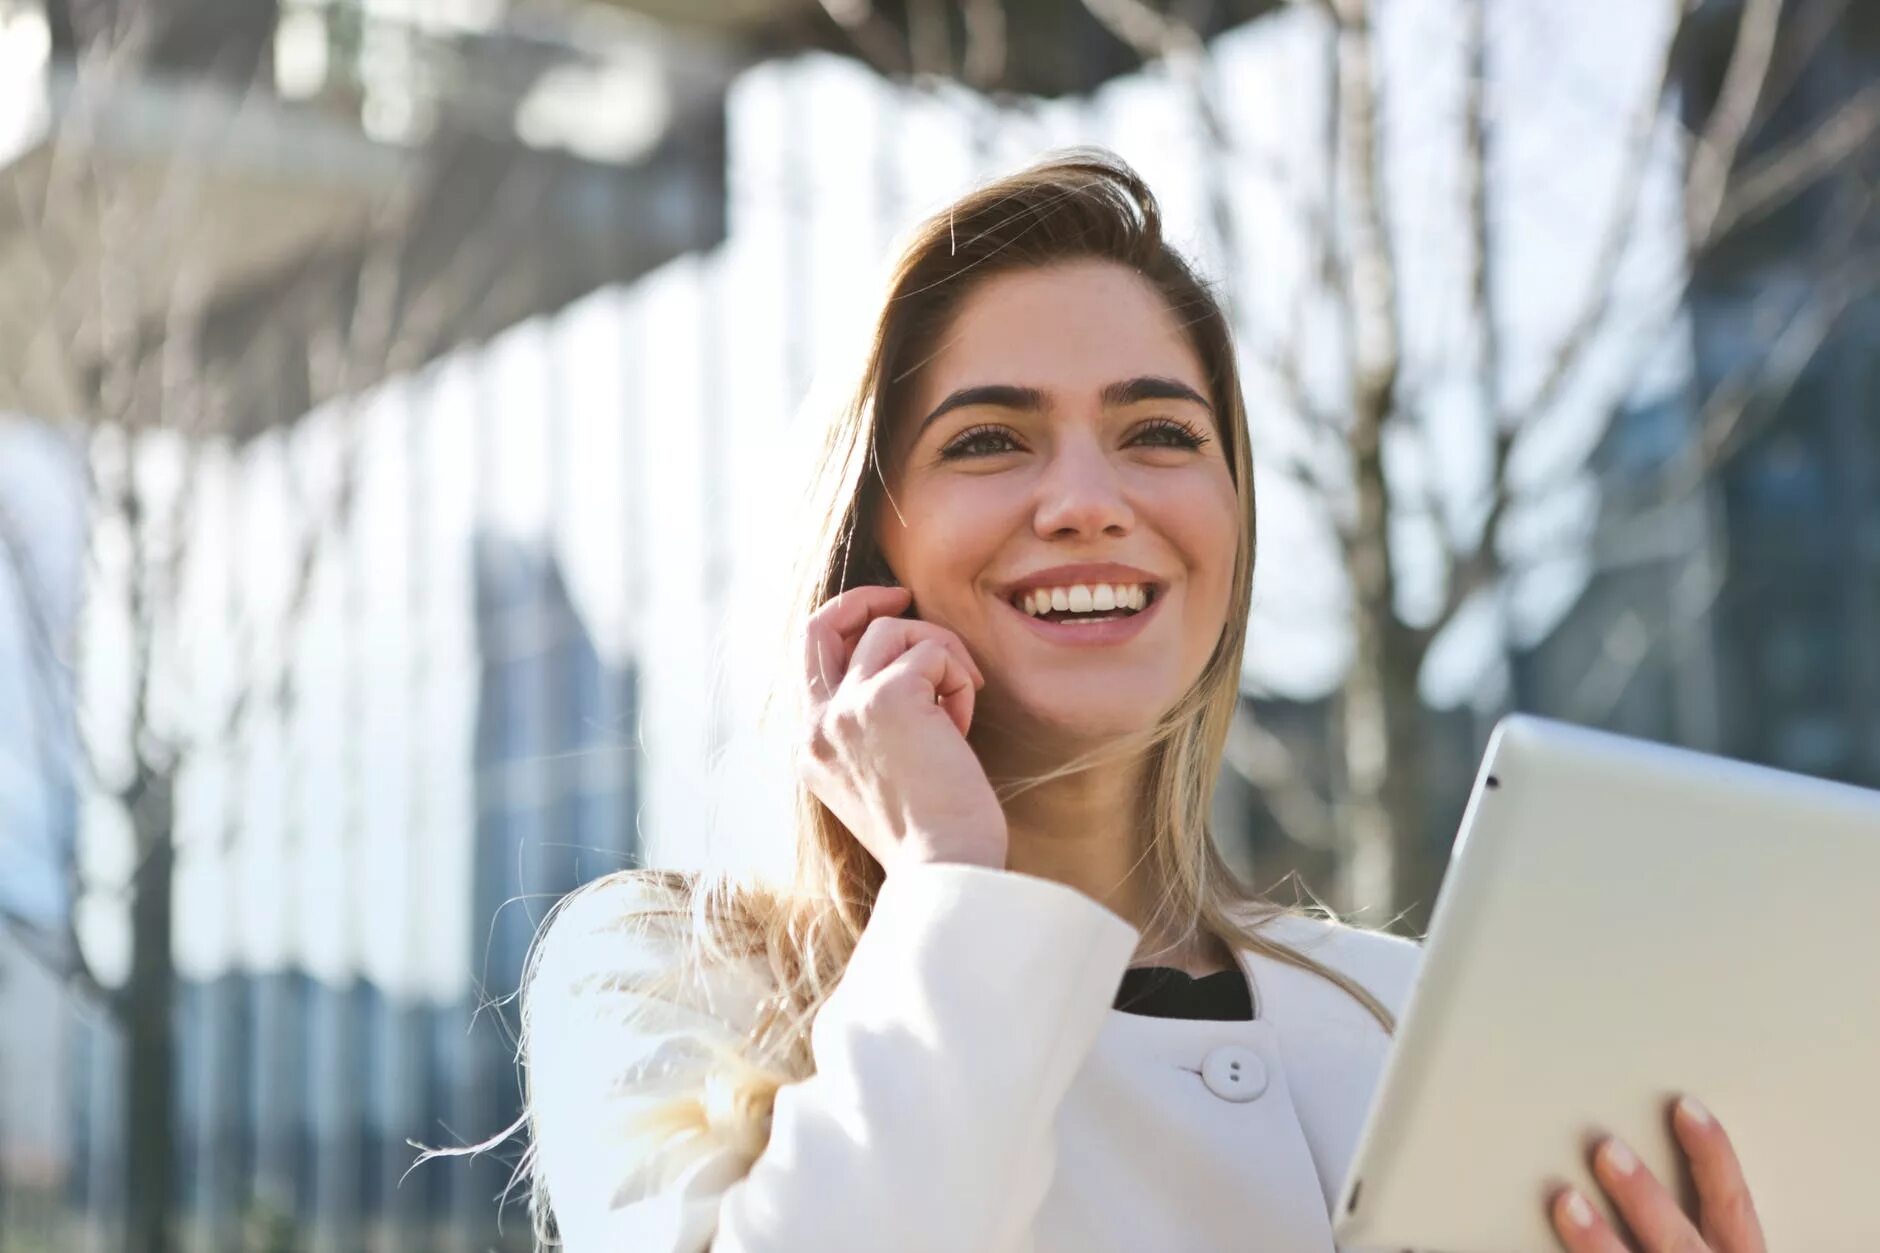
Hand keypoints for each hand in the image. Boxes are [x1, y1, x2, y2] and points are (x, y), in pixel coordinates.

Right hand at [798, 584, 1008, 873]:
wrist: (945, 869)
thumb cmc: (932, 836)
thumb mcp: (881, 779)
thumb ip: (872, 729)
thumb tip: (905, 672)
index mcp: (810, 749)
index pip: (810, 660)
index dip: (848, 628)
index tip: (888, 621)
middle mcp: (816, 725)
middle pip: (821, 625)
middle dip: (864, 599)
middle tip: (905, 596)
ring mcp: (846, 709)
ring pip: (893, 631)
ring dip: (940, 655)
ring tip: (960, 705)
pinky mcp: (888, 697)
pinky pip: (933, 651)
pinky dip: (959, 678)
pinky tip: (963, 726)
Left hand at [1549, 1096, 1764, 1252]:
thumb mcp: (1712, 1251)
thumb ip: (1691, 1222)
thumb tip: (1621, 1154)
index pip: (1732, 1208)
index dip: (1713, 1157)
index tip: (1684, 1108)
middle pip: (1680, 1241)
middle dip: (1644, 1197)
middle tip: (1605, 1150)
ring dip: (1600, 1242)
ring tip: (1565, 1202)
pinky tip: (1533, 1250)